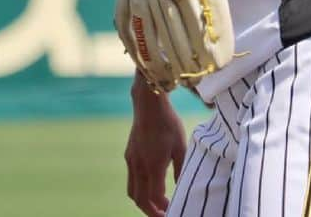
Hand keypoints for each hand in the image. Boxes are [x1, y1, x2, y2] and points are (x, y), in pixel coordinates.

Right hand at [125, 78, 187, 215]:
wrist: (148, 104)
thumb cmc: (168, 123)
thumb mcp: (181, 146)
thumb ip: (181, 169)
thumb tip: (181, 186)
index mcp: (153, 166)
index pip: (154, 198)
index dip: (162, 209)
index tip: (172, 210)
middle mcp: (139, 166)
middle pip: (140, 199)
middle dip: (151, 211)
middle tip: (164, 214)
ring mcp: (131, 160)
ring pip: (132, 191)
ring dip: (143, 202)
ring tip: (157, 204)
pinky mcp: (129, 154)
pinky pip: (131, 179)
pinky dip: (139, 189)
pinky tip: (151, 184)